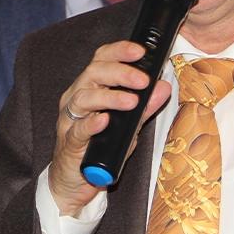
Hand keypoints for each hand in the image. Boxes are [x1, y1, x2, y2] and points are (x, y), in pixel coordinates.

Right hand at [48, 41, 171, 215]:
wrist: (74, 182)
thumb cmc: (98, 149)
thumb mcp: (128, 127)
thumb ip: (145, 107)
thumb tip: (164, 87)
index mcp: (90, 88)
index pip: (102, 60)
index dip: (119, 51)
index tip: (141, 51)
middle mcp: (76, 99)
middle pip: (93, 73)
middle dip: (120, 72)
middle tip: (143, 80)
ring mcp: (70, 120)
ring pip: (83, 97)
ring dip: (109, 96)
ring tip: (131, 101)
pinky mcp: (69, 143)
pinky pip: (77, 129)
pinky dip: (91, 123)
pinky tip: (104, 120)